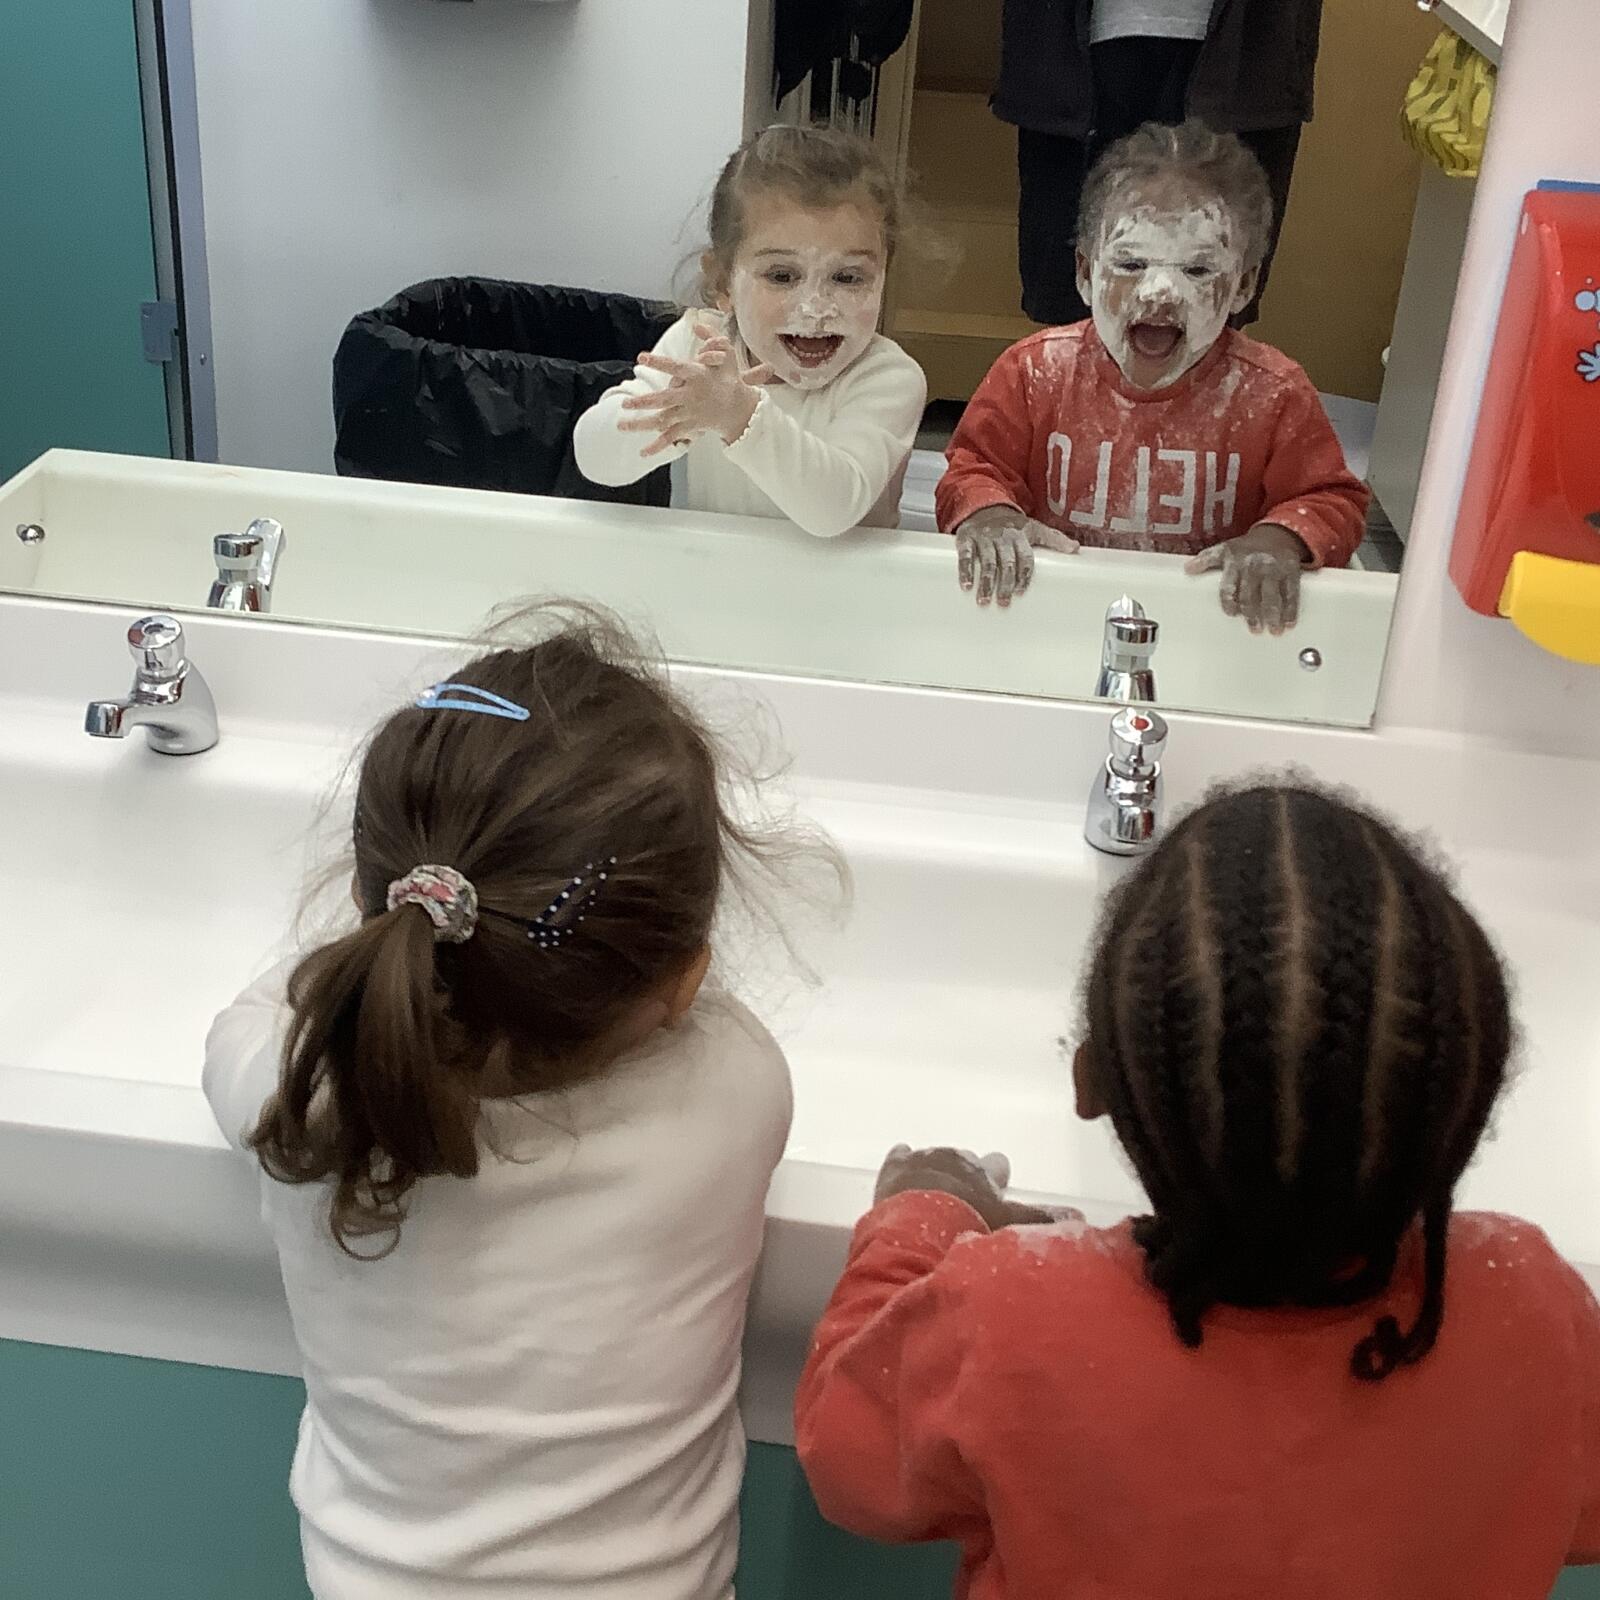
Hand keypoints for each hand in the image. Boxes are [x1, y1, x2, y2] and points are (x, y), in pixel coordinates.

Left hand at [618, 322, 773, 457]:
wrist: (739, 409)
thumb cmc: (730, 379)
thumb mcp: (727, 355)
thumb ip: (712, 338)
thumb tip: (697, 325)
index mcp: (697, 376)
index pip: (675, 368)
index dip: (658, 363)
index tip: (641, 358)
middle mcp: (690, 396)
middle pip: (663, 400)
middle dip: (643, 402)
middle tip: (625, 403)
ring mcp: (688, 414)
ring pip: (662, 420)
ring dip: (641, 424)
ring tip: (621, 425)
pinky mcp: (688, 427)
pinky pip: (671, 438)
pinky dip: (657, 446)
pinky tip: (642, 453)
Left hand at [873, 1145, 1064, 1229]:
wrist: (923, 1232)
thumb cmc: (973, 1228)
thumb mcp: (1015, 1228)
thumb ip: (1045, 1222)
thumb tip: (1080, 1218)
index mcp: (984, 1172)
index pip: (995, 1165)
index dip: (996, 1174)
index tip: (998, 1179)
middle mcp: (956, 1159)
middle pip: (964, 1160)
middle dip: (965, 1173)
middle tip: (965, 1195)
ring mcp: (923, 1161)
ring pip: (933, 1158)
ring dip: (936, 1171)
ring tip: (936, 1189)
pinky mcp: (895, 1168)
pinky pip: (900, 1155)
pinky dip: (903, 1159)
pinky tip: (902, 1157)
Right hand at [956, 506, 1079, 607]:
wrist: (984, 506)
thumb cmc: (1012, 525)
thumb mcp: (1035, 528)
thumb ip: (1054, 539)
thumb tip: (1076, 549)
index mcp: (1021, 536)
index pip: (1025, 558)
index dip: (1023, 575)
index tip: (1020, 592)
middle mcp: (1003, 537)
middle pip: (1006, 562)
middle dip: (1004, 583)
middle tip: (1003, 602)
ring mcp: (984, 538)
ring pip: (986, 561)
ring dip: (985, 582)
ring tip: (984, 600)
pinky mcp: (967, 539)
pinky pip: (965, 555)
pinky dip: (965, 570)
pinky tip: (967, 585)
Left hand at [1184, 522, 1310, 634]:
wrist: (1277, 534)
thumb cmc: (1246, 548)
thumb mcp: (1224, 550)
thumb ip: (1206, 561)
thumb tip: (1187, 569)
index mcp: (1235, 563)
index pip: (1229, 586)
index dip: (1229, 600)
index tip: (1232, 613)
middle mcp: (1254, 567)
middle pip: (1251, 594)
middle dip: (1252, 613)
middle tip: (1254, 629)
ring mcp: (1274, 570)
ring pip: (1272, 595)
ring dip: (1273, 614)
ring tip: (1273, 630)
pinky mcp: (1291, 572)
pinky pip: (1291, 592)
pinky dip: (1291, 609)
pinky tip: (1289, 623)